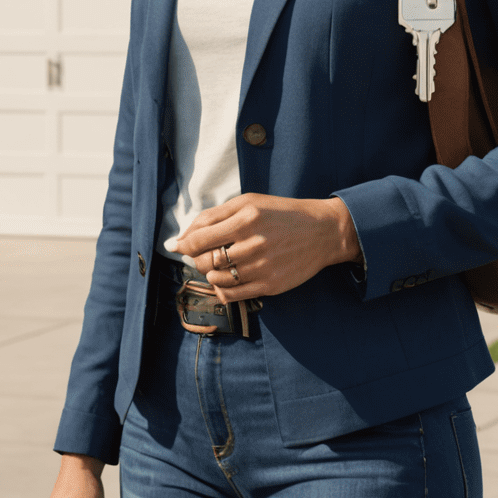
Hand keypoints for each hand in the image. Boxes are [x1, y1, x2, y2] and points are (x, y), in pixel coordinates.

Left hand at [168, 193, 361, 302]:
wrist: (323, 231)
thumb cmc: (282, 213)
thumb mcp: (249, 202)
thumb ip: (214, 216)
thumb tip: (181, 237)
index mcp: (246, 218)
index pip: (199, 238)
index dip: (182, 243)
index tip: (174, 245)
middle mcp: (253, 243)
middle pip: (204, 260)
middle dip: (197, 258)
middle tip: (206, 252)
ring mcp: (262, 267)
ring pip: (216, 279)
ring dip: (210, 273)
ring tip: (221, 263)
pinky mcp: (270, 285)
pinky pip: (232, 295)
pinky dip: (222, 289)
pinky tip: (228, 278)